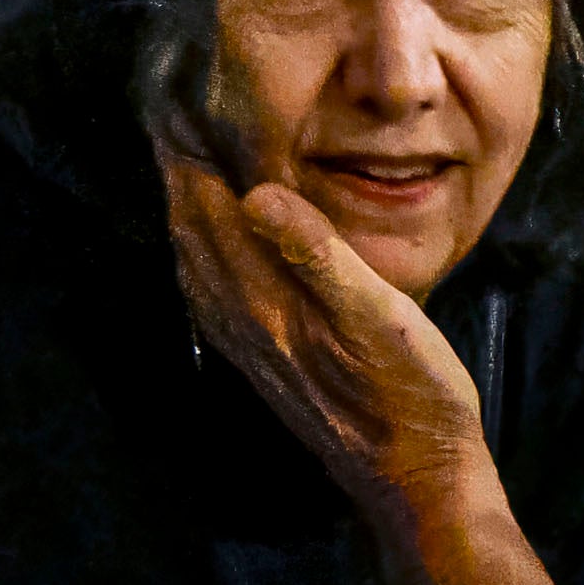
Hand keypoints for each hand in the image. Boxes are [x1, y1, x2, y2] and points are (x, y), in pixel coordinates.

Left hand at [159, 150, 492, 532]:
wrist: (415, 481)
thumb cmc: (413, 394)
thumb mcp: (381, 317)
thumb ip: (318, 255)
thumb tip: (257, 194)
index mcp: (268, 305)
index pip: (210, 214)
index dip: (191, 158)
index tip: (175, 104)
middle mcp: (245, 326)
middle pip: (193, 236)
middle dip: (179, 175)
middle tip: (169, 118)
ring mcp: (252, 350)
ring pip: (197, 268)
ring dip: (185, 214)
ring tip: (181, 168)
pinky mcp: (267, 367)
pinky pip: (212, 300)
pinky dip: (200, 259)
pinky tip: (210, 254)